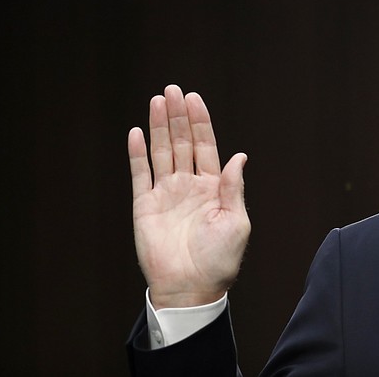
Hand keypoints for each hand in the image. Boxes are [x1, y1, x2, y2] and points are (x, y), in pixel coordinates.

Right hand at [128, 85, 250, 308]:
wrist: (191, 288)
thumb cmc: (219, 260)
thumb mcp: (236, 222)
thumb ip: (233, 188)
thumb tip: (240, 156)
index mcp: (213, 188)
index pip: (206, 146)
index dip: (200, 122)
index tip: (194, 98)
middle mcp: (189, 186)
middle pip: (182, 142)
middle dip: (178, 116)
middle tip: (172, 89)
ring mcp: (166, 194)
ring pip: (161, 152)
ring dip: (159, 126)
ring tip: (157, 101)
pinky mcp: (145, 206)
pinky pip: (140, 174)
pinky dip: (138, 154)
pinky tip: (138, 132)